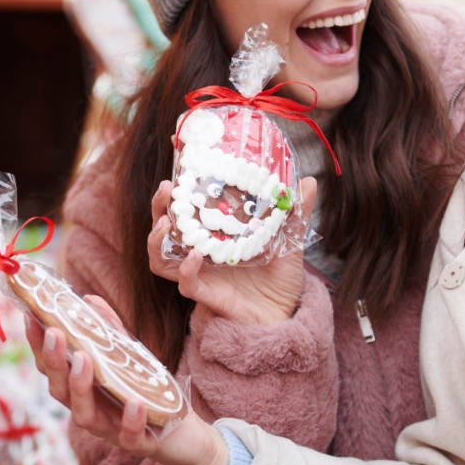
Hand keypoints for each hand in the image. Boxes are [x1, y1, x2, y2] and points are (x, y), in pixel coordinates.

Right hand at [24, 306, 229, 464]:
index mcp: (83, 390)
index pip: (52, 369)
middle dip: (54, 362)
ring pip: (85, 415)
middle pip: (60, 391)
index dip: (38, 345)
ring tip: (84, 359)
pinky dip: (129, 420)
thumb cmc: (148, 393)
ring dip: (81, 387)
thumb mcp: (129, 358)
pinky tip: (134, 401)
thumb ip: (109, 331)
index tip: (31, 316)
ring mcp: (112, 429)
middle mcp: (91, 411)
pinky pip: (129, 436)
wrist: (185, 434)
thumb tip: (89, 299)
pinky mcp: (140, 443)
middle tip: (54, 333)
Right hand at [147, 176, 317, 325]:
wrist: (285, 316)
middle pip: (164, 225)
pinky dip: (187, 269)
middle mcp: (200, 249)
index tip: (177, 148)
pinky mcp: (206, 293)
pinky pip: (185, 282)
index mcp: (214, 231)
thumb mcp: (289, 241)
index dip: (178, 180)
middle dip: (160, 205)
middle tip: (167, 187)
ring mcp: (199, 272)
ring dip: (156, 237)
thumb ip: (294, 213)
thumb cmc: (280, 279)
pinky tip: (195, 255)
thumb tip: (308, 181)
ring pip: (160, 255)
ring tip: (167, 221)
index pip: (187, 202)